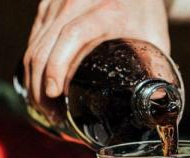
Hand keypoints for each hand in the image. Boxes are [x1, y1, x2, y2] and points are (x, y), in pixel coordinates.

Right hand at [24, 0, 170, 102]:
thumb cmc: (145, 13)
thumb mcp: (154, 38)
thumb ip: (156, 70)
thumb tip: (156, 103)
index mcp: (106, 10)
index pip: (72, 35)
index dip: (58, 65)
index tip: (55, 93)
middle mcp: (76, 2)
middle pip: (45, 45)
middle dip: (41, 85)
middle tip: (53, 114)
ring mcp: (58, 3)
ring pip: (34, 44)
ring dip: (33, 79)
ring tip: (46, 106)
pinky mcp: (48, 6)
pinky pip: (33, 39)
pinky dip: (33, 66)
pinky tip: (41, 86)